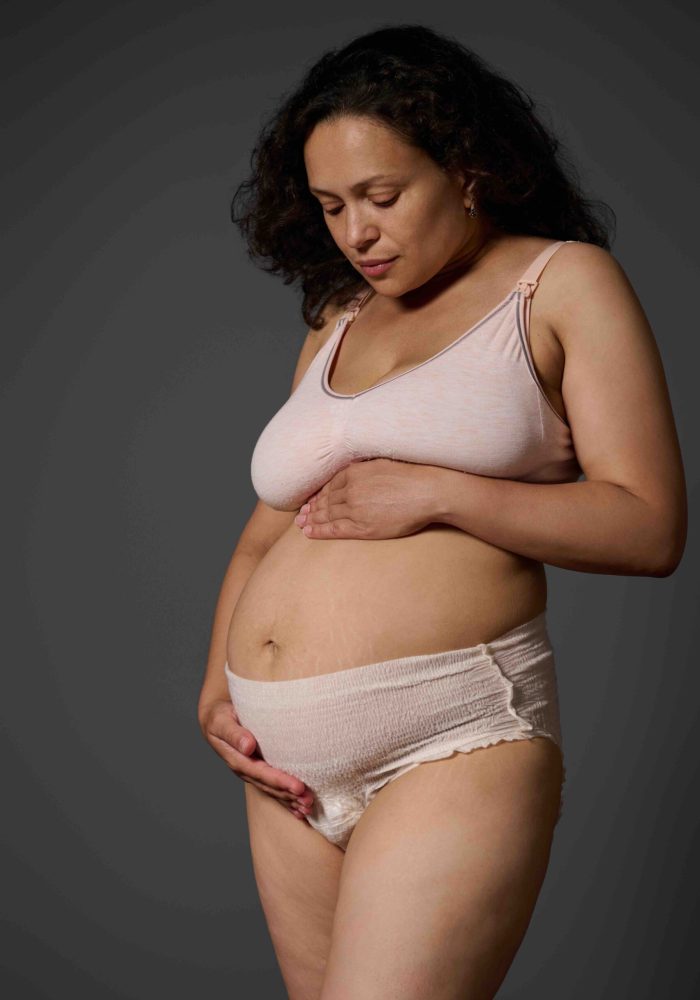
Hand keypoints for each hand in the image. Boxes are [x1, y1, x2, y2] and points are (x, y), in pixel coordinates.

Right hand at [199, 699, 313, 820]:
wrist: (216, 719)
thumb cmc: (220, 717)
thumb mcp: (222, 721)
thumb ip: (233, 734)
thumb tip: (248, 746)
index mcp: (237, 760)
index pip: (261, 773)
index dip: (280, 781)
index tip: (298, 787)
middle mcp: (245, 769)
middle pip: (269, 786)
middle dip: (289, 795)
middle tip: (309, 801)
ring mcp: (252, 771)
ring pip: (273, 789)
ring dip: (291, 800)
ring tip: (308, 807)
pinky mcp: (259, 769)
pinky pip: (274, 786)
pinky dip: (287, 798)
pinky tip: (299, 807)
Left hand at [293, 458, 437, 539]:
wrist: (428, 492)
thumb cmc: (412, 477)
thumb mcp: (383, 463)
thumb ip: (365, 468)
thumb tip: (357, 470)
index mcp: (354, 472)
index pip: (330, 485)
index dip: (319, 493)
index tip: (312, 499)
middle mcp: (351, 489)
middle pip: (326, 500)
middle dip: (312, 508)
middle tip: (301, 513)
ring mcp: (355, 509)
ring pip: (327, 515)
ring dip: (312, 519)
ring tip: (302, 523)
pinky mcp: (363, 527)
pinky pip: (334, 530)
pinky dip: (319, 531)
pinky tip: (309, 532)